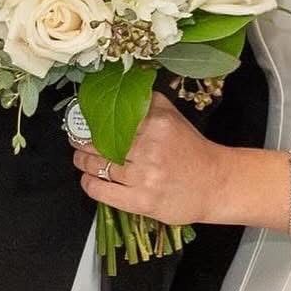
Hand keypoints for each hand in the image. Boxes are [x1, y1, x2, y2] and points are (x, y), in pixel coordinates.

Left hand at [74, 92, 224, 226]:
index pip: (111, 119)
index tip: (82, 121)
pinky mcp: (142, 202)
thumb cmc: (191, 149)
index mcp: (158, 124)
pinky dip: (89, 184)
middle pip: (100, 144)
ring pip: (98, 167)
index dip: (91, 121)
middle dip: (82, 142)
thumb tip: (120, 89)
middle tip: (76, 140)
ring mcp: (145, 178)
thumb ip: (147, 101)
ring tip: (80, 159)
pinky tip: (88, 179)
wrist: (215, 183)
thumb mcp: (174, 116)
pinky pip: (102, 192)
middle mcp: (150, 150)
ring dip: (83, 163)